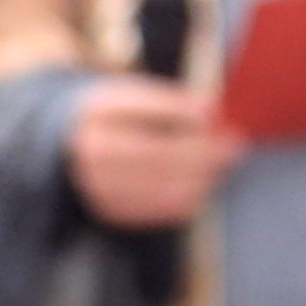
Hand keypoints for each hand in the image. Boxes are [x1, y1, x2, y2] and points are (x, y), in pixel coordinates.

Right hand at [64, 74, 237, 228]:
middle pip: (160, 155)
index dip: (184, 114)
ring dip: (202, 176)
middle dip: (204, 151)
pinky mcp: (112, 210)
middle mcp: (92, 153)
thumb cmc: (116, 117)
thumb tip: (211, 111)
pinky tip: (203, 182)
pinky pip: (160, 209)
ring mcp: (98, 186)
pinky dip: (189, 196)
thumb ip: (171, 101)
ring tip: (222, 161)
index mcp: (97, 114)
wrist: (71, 147)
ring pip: (165, 186)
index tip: (215, 114)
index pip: (146, 113)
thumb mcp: (134, 94)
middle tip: (234, 143)